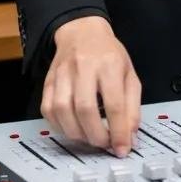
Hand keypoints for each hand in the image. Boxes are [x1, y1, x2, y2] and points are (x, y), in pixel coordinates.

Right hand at [41, 16, 141, 155]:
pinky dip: (60, 126)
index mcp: (109, 65)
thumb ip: (132, 107)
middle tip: (105, 144)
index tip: (122, 149)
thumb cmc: (108, 55)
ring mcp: (62, 74)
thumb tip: (131, 138)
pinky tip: (73, 127)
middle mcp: (84, 67)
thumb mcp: (129, 75)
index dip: (118, 131)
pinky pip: (48, 111)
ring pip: (63, 111)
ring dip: (77, 134)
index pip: (114, 104)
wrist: (82, 32)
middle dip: (96, 136)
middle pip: (85, 109)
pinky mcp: (48, 82)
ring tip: (90, 137)